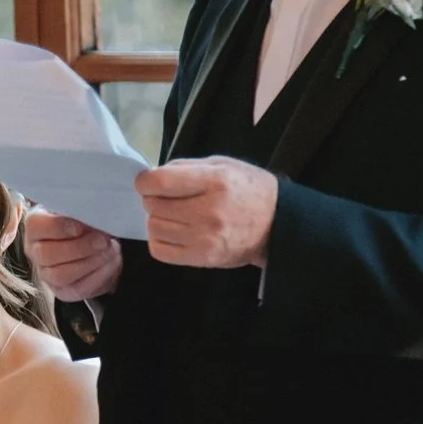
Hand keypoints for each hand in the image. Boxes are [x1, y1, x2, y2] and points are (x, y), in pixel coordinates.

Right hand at [23, 208, 122, 299]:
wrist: (95, 243)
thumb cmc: (83, 222)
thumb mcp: (80, 210)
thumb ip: (80, 209)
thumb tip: (92, 212)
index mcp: (35, 226)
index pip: (36, 226)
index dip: (59, 227)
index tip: (81, 226)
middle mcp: (35, 251)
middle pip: (47, 254)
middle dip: (80, 247)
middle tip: (103, 240)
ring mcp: (46, 274)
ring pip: (61, 275)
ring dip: (90, 262)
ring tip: (110, 250)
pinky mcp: (62, 291)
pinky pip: (78, 289)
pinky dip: (99, 275)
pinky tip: (111, 263)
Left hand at [136, 157, 277, 268]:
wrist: (277, 224)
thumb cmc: (248, 189)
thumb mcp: (222, 165)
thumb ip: (185, 167)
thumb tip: (152, 175)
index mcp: (215, 182)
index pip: (160, 182)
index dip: (145, 181)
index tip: (147, 182)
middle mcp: (209, 212)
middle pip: (153, 206)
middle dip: (153, 199)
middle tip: (166, 198)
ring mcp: (205, 239)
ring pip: (154, 228)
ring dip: (157, 219)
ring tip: (173, 215)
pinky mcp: (203, 259)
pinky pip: (160, 251)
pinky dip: (160, 240)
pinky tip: (174, 232)